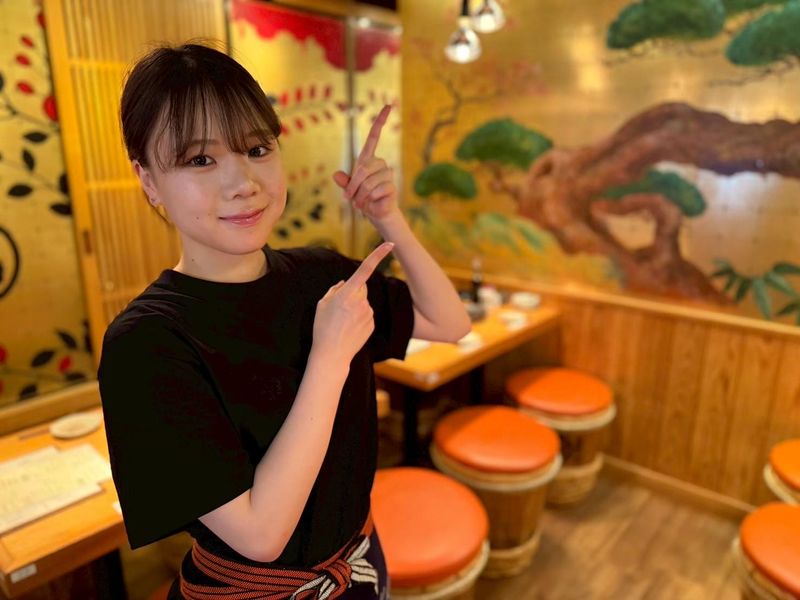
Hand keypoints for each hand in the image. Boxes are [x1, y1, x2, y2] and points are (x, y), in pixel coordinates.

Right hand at [312, 242, 394, 362]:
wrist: (332, 355)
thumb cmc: (322, 328)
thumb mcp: (322, 305)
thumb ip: (335, 290)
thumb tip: (345, 283)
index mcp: (347, 294)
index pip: (365, 270)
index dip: (378, 255)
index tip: (389, 244)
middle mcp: (361, 302)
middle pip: (361, 287)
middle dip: (353, 292)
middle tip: (339, 309)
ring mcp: (368, 313)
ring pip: (364, 301)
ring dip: (355, 306)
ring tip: (343, 321)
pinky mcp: (372, 323)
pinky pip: (367, 313)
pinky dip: (359, 317)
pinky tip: (350, 328)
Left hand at [332, 105, 397, 222]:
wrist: (376, 213)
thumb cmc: (363, 199)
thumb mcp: (349, 189)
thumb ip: (344, 182)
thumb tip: (336, 175)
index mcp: (368, 160)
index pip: (374, 137)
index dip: (380, 122)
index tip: (388, 106)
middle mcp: (380, 164)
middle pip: (363, 168)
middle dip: (354, 185)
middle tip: (349, 198)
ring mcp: (388, 175)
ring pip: (369, 181)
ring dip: (361, 195)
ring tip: (361, 202)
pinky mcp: (392, 186)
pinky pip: (376, 190)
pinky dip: (369, 199)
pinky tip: (372, 203)